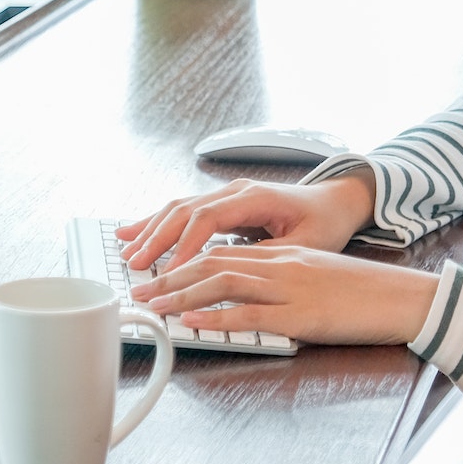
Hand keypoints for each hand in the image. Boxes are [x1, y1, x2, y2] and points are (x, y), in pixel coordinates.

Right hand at [115, 172, 374, 271]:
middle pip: (185, 211)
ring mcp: (226, 194)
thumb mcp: (304, 246)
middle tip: (135, 266)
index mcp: (254, 197)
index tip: (170, 272)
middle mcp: (235, 191)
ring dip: (151, 230)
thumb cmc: (324, 223)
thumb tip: (232, 272)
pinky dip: (157, 222)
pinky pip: (184, 211)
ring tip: (126, 252)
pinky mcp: (222, 203)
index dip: (186, 246)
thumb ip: (266, 256)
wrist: (335, 201)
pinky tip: (133, 232)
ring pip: (179, 207)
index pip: (208, 219)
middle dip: (157, 238)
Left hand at [129, 243, 440, 345]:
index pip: (222, 251)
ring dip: (182, 294)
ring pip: (223, 282)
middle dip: (169, 276)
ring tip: (153, 305)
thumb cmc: (364, 293)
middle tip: (139, 290)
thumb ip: (282, 281)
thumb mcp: (317, 276)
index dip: (183, 262)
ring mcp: (289, 287)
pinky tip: (194, 323)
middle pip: (212, 262)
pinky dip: (218, 318)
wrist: (404, 298)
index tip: (155, 274)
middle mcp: (280, 264)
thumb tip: (246, 298)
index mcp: (283, 254)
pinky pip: (251, 313)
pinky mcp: (301, 314)